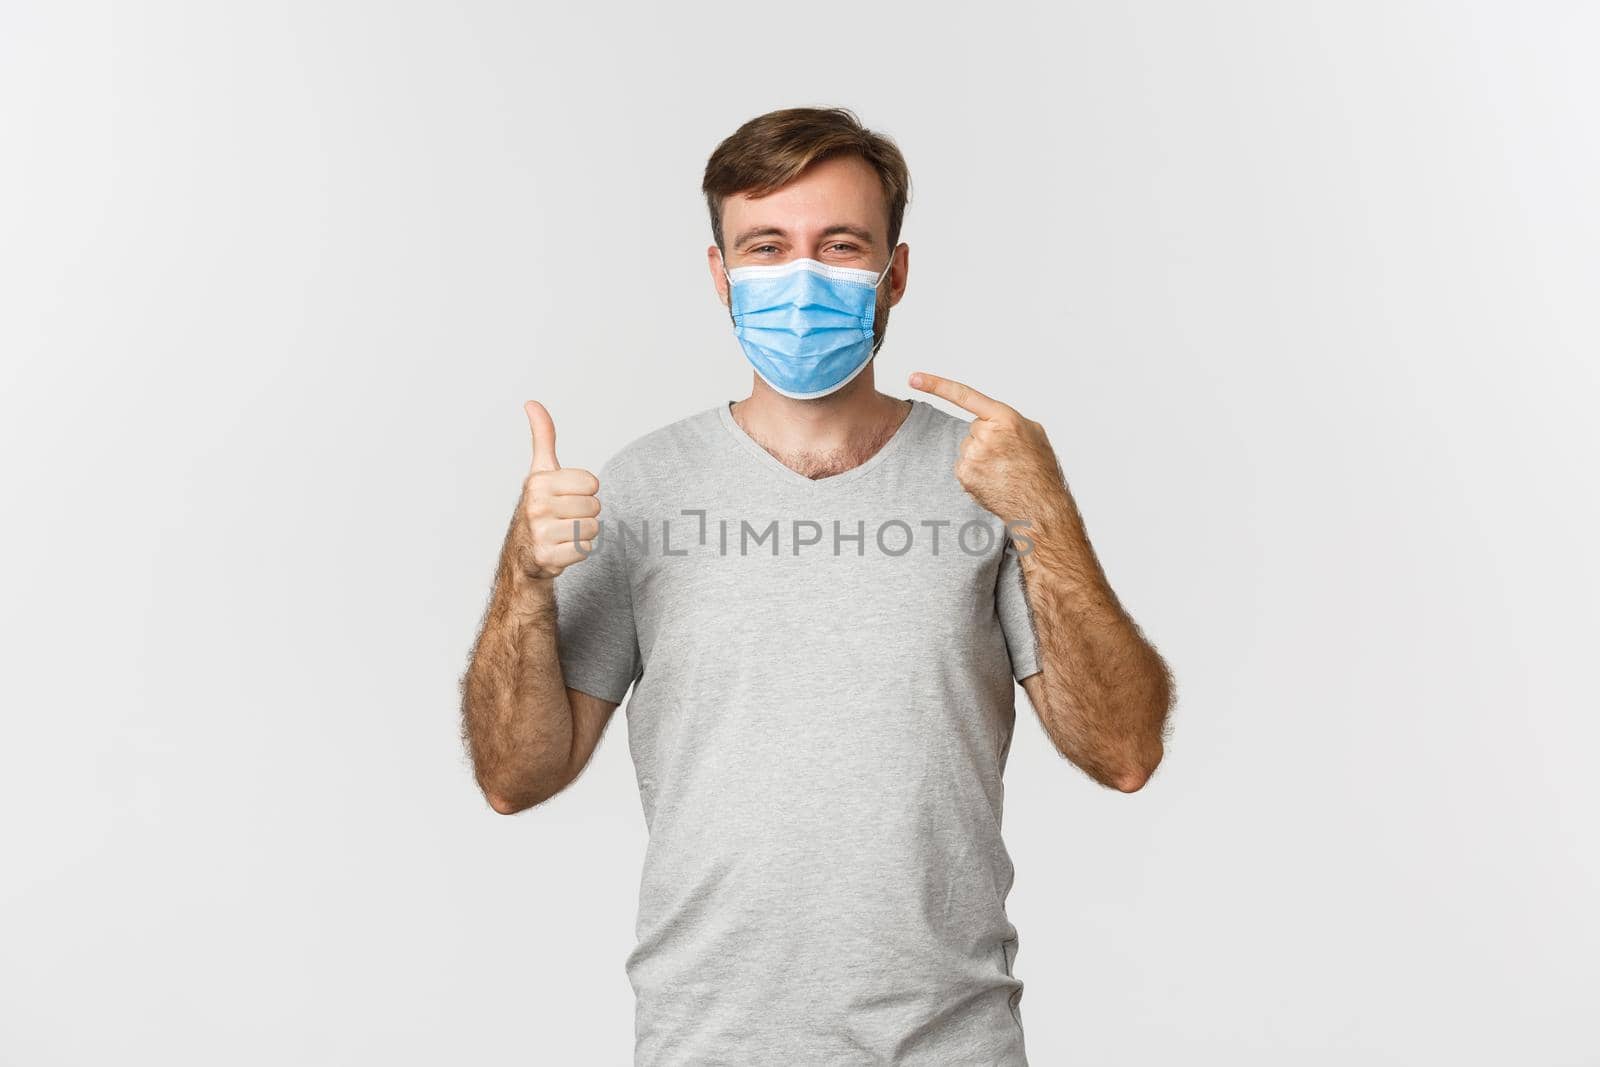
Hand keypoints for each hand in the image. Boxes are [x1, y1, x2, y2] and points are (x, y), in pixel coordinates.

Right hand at [518, 401, 600, 579]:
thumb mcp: (541, 471)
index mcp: (539, 482)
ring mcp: (541, 533)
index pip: (592, 483)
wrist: (524, 552)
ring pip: (593, 528)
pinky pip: (586, 549)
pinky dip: (578, 551)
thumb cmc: (539, 507)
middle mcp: (536, 506)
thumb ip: (543, 437)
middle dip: (585, 513)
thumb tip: (532, 403)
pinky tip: (562, 548)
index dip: (585, 491)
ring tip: (564, 532)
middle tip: (565, 517)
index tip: (566, 496)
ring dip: (584, 532)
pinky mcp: (548, 557)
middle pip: (595, 506)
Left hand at [909, 371, 1068, 524]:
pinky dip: (975, 473)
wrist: (1039, 504)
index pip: (963, 395)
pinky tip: (993, 480)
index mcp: (1005, 418)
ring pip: (969, 448)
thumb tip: (990, 419)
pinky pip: (964, 466)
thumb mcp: (1033, 432)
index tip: (913, 378)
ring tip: (1003, 470)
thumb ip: (1008, 419)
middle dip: (986, 439)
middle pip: (974, 429)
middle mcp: (986, 434)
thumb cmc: (1039, 468)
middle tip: (1007, 456)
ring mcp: (973, 455)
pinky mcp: (964, 474)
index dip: (936, 385)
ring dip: (981, 457)